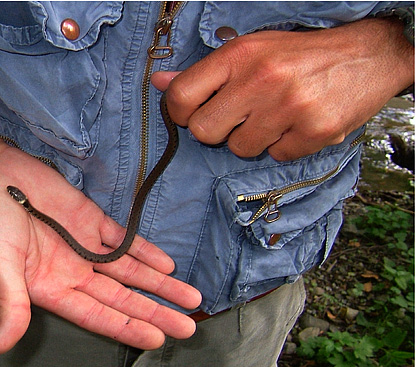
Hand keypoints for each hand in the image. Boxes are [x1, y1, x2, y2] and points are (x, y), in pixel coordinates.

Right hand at [0, 146, 201, 353]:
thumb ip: (8, 305)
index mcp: (50, 289)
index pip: (96, 315)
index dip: (126, 327)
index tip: (157, 339)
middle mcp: (72, 273)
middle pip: (121, 297)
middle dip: (154, 312)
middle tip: (188, 327)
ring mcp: (84, 246)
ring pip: (129, 271)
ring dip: (159, 284)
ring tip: (190, 298)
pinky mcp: (90, 219)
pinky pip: (123, 239)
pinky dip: (146, 250)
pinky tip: (168, 263)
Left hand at [152, 18, 413, 160]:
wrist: (369, 54)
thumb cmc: (300, 54)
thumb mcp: (251, 49)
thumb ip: (205, 71)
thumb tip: (159, 83)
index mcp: (240, 55)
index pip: (181, 96)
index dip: (178, 113)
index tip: (188, 114)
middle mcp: (261, 79)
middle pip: (203, 131)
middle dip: (215, 130)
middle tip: (238, 116)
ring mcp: (289, 107)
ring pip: (239, 149)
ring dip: (252, 138)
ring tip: (274, 115)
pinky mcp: (313, 131)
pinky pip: (276, 156)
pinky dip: (284, 146)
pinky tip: (297, 124)